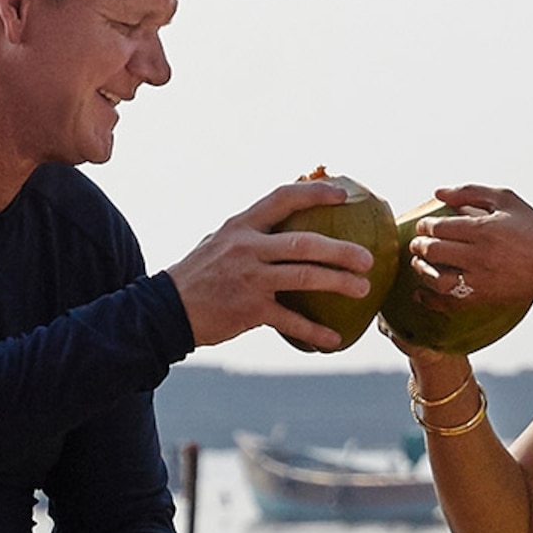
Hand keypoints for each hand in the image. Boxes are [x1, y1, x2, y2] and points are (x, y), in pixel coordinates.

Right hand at [169, 181, 381, 350]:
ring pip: (304, 277)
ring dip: (338, 283)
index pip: (283, 198)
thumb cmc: (199, 275)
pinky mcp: (249, 310)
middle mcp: (247, 248)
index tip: (343, 194)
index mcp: (241, 226)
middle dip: (341, 249)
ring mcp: (249, 279)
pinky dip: (315, 331)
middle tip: (368, 258)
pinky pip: (290, 320)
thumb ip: (251, 233)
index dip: (315, 193)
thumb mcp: (220, 242)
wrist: (164, 310)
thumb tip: (288, 223)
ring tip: (363, 289)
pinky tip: (334, 339)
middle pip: (304, 243)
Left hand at [406, 185, 532, 308]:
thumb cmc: (532, 228)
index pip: (439, 227)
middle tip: (418, 243)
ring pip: (436, 278)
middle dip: (419, 245)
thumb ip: (470, 192)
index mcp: (485, 229)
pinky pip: (448, 302)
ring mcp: (481, 279)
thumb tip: (437, 192)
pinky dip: (429, 298)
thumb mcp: (506, 200)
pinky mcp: (483, 297)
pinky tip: (421, 292)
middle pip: (434, 251)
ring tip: (419, 262)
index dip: (425, 226)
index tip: (425, 225)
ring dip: (421, 269)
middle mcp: (480, 255)